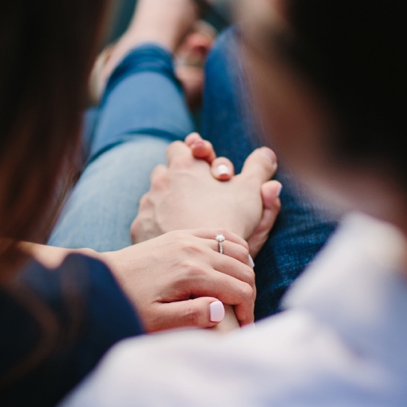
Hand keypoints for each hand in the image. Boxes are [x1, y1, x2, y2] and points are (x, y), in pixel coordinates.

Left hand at [95, 228, 255, 329]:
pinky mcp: (181, 233)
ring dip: (244, 271)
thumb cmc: (130, 303)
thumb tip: (222, 310)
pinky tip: (231, 266)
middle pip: (243, 270)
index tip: (242, 327)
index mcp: (191, 274)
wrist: (104, 277)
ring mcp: (188, 238)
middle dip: (249, 294)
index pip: (240, 290)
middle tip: (242, 313)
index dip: (248, 312)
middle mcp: (193, 251)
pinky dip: (234, 248)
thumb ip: (191, 317)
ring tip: (237, 292)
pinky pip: (221, 233)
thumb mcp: (157, 320)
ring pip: (237, 250)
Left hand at [131, 134, 282, 254]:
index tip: (210, 172)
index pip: (183, 147)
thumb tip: (267, 153)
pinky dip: (157, 225)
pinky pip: (146, 219)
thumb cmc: (230, 221)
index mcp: (184, 165)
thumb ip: (259, 169)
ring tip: (187, 218)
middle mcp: (160, 180)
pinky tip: (173, 235)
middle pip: (165, 169)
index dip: (197, 155)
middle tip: (199, 194)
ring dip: (167, 201)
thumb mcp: (251, 191)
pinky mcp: (139, 227)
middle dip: (180, 178)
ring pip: (154, 195)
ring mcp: (147, 203)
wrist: (203, 259)